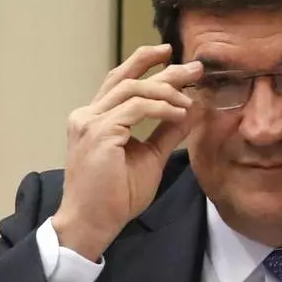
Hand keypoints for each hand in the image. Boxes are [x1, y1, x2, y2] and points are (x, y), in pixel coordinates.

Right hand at [52, 44, 202, 260]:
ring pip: (132, 89)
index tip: (173, 59)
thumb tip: (189, 112)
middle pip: (126, 78)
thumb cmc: (115, 197)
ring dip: (166, 90)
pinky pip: (136, 108)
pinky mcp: (99, 133)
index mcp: (94, 119)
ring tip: (190, 100)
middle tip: (194, 68)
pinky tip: (179, 114)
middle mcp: (87, 115)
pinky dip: (161, 108)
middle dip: (162, 69)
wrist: (92, 223)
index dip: (145, 65)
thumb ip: (165, 133)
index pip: (120, 82)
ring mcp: (90, 122)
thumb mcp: (149, 158)